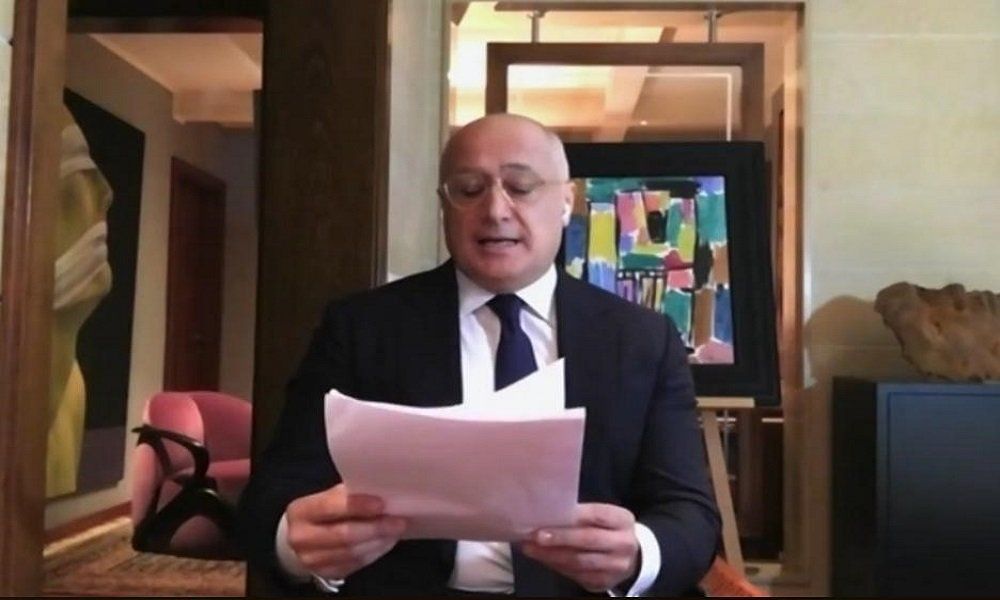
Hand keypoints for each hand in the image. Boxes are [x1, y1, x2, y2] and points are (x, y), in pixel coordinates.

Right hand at [285, 483, 406, 579]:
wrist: (303, 538)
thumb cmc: (323, 512)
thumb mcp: (327, 498)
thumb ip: (348, 495)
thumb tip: (381, 493)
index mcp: (301, 511)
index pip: (330, 506)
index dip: (358, 505)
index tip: (382, 503)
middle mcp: (301, 538)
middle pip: (344, 535)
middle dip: (375, 528)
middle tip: (398, 521)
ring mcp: (311, 560)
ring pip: (352, 553)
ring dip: (379, 541)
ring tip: (395, 531)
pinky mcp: (324, 574)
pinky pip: (355, 564)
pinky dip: (374, 553)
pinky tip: (385, 542)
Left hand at [520, 503, 639, 592]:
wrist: (629, 556)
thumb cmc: (607, 530)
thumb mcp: (603, 517)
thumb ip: (582, 515)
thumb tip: (548, 513)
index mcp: (623, 520)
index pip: (597, 515)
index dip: (572, 516)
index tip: (549, 516)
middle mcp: (623, 544)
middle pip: (588, 540)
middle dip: (559, 538)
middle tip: (536, 535)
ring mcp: (616, 566)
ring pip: (579, 561)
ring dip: (551, 555)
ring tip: (531, 548)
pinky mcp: (604, 582)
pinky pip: (576, 575)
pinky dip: (556, 566)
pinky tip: (543, 558)